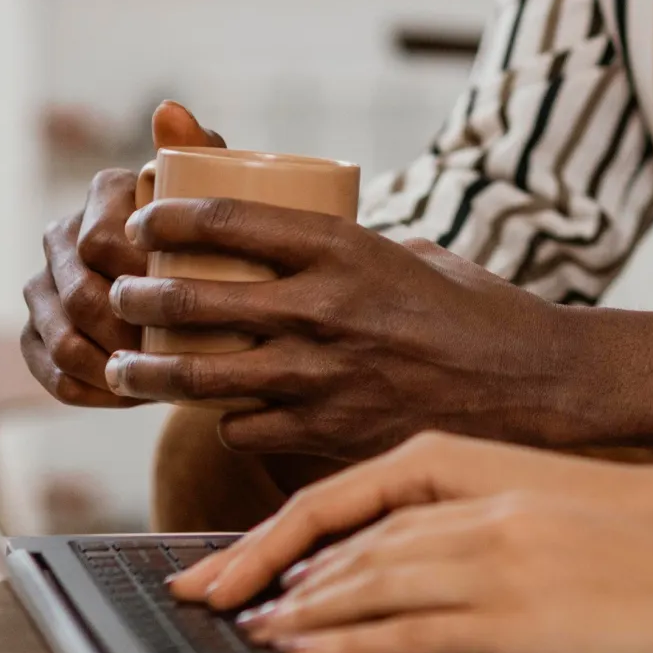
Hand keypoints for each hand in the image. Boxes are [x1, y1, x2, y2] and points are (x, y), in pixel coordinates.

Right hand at [20, 102, 222, 407]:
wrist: (200, 282)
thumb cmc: (217, 233)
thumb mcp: (220, 192)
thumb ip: (201, 150)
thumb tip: (167, 106)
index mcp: (103, 194)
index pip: (104, 240)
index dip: (141, 277)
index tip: (187, 299)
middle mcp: (62, 233)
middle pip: (79, 294)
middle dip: (126, 329)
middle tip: (177, 352)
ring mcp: (42, 285)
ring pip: (60, 337)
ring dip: (108, 364)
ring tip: (156, 379)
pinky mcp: (36, 332)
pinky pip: (48, 371)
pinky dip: (88, 389)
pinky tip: (127, 395)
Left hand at [101, 206, 578, 458]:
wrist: (533, 383)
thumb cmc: (478, 311)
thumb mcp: (414, 253)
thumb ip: (352, 250)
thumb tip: (296, 244)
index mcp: (346, 249)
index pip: (229, 222)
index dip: (170, 219)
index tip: (145, 221)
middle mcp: (326, 309)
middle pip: (196, 300)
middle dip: (138, 297)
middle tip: (119, 295)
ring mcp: (323, 376)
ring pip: (201, 377)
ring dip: (148, 372)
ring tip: (121, 368)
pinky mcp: (328, 433)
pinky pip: (244, 429)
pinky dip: (226, 420)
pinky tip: (223, 412)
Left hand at [223, 492, 652, 652]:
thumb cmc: (624, 541)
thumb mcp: (537, 508)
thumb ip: (470, 516)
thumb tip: (408, 550)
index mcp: (474, 477)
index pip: (354, 504)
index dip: (286, 538)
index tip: (239, 567)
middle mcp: (471, 512)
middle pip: (346, 543)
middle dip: (271, 573)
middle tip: (214, 599)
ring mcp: (487, 562)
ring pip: (365, 583)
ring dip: (300, 610)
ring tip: (252, 631)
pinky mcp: (506, 615)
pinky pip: (404, 630)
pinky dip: (345, 642)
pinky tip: (307, 652)